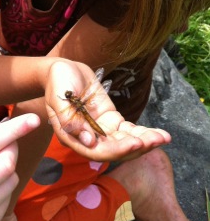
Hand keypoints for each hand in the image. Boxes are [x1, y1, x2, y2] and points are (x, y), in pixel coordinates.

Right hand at [45, 59, 170, 160]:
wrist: (63, 70)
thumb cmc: (58, 81)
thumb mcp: (59, 97)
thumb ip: (69, 120)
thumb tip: (88, 141)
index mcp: (72, 136)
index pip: (96, 151)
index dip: (117, 149)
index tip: (135, 143)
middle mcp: (88, 138)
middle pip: (115, 150)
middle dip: (137, 147)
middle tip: (156, 141)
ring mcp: (101, 130)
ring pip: (124, 141)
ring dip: (144, 141)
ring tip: (163, 137)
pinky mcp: (110, 120)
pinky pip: (128, 130)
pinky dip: (143, 132)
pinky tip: (159, 134)